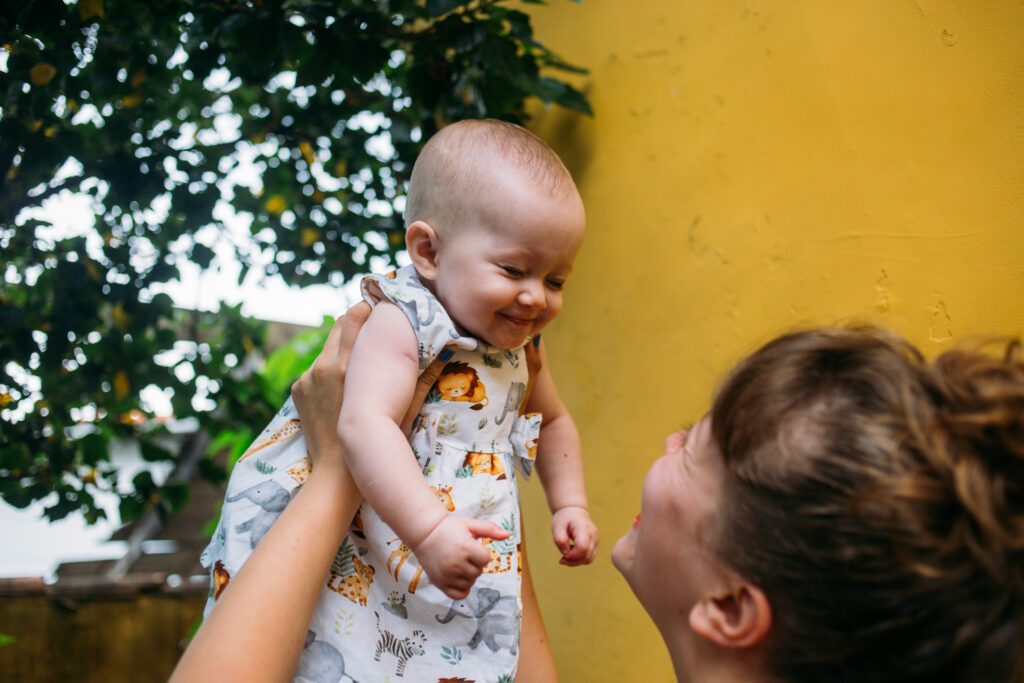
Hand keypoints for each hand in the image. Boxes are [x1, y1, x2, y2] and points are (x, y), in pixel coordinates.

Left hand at [290, 302, 448, 479]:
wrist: (337, 473)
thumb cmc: (379, 439)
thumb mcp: (405, 406)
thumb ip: (423, 376)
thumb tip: (447, 350)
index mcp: (350, 365)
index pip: (355, 316)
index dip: (368, 307)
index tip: (380, 307)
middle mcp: (325, 365)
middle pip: (338, 324)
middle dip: (355, 322)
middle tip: (373, 326)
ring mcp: (308, 377)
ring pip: (326, 346)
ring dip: (342, 345)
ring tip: (359, 357)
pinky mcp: (299, 388)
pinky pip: (315, 368)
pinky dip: (328, 369)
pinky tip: (342, 384)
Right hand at [413, 515, 509, 598]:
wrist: (425, 533)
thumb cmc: (449, 528)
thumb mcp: (470, 525)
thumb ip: (490, 529)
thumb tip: (508, 535)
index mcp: (466, 548)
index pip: (486, 559)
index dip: (481, 553)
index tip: (471, 546)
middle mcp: (456, 563)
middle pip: (478, 572)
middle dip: (474, 564)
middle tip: (462, 553)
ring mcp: (447, 575)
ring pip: (469, 583)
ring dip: (468, 575)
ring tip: (457, 562)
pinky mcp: (439, 583)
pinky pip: (458, 595)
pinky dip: (462, 589)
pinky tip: (458, 578)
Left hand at [551, 505, 598, 565]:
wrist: (574, 512)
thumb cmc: (564, 519)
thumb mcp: (557, 526)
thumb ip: (560, 540)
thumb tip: (566, 554)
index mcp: (583, 527)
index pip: (583, 547)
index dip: (572, 555)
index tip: (563, 554)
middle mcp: (593, 534)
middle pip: (586, 556)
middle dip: (572, 561)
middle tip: (561, 558)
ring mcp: (596, 540)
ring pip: (589, 559)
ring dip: (576, 561)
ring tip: (567, 552)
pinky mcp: (595, 545)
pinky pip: (589, 558)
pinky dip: (579, 559)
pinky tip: (572, 553)